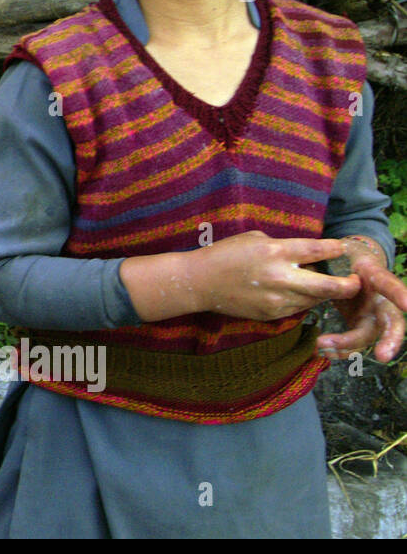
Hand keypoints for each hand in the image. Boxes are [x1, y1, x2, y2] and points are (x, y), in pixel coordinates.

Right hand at [190, 231, 361, 320]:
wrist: (199, 282)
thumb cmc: (225, 254)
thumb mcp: (255, 239)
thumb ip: (283, 246)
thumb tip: (306, 254)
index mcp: (276, 252)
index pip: (318, 251)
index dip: (336, 250)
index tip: (343, 249)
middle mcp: (281, 277)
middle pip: (329, 286)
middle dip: (348, 285)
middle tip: (355, 282)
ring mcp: (277, 299)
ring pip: (316, 300)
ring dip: (324, 293)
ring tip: (324, 285)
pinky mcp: (272, 314)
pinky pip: (298, 308)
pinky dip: (303, 300)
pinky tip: (297, 293)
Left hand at [318, 241, 406, 362]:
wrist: (349, 264)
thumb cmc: (345, 256)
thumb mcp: (341, 251)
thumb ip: (333, 258)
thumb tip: (315, 265)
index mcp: (377, 277)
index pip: (390, 285)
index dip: (400, 294)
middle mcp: (381, 300)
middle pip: (392, 322)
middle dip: (390, 339)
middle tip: (383, 356)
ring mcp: (373, 315)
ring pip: (369, 336)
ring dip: (348, 346)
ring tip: (320, 345)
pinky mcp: (360, 324)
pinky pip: (354, 342)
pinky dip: (340, 349)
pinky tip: (323, 351)